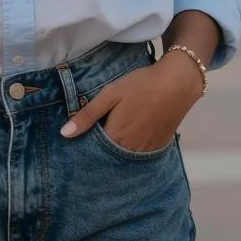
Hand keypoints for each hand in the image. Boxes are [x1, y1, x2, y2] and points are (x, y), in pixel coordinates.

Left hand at [59, 55, 202, 151]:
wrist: (177, 83)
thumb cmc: (140, 85)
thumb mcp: (110, 94)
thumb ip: (87, 115)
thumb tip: (64, 134)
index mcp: (116, 138)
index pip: (93, 151)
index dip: (85, 146)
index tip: (77, 141)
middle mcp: (131, 151)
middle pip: (109, 157)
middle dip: (99, 151)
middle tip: (93, 137)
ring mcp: (146, 151)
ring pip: (124, 157)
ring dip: (115, 151)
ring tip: (109, 137)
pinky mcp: (158, 147)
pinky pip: (139, 155)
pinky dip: (131, 150)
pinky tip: (128, 137)